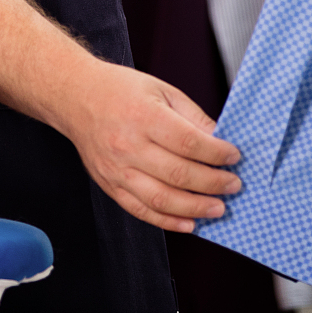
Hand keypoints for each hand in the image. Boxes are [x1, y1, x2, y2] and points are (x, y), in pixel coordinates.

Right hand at [49, 58, 241, 231]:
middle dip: (213, 183)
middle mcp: (128, 146)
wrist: (76, 97)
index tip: (234, 157)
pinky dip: (167, 222)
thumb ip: (192, 116)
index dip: (217, 153)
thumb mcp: (161, 89)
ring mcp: (117, 170)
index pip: (189, 143)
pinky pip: (141, 210)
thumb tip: (220, 139)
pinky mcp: (109, 185)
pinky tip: (189, 223)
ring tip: (218, 208)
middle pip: (178, 174)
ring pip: (161, 199)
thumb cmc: (120, 90)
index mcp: (144, 117)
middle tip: (233, 185)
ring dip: (195, 208)